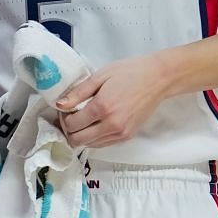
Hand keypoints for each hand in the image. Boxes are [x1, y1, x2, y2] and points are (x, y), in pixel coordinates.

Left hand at [54, 53, 176, 149]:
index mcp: (102, 107)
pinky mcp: (127, 137)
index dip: (63, 118)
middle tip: (70, 117)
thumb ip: (78, 92)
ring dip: (81, 135)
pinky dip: (94, 137)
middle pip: (78, 140)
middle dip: (69, 130)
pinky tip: (96, 123)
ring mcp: (120, 133)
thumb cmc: (130, 73)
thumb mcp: (100, 76)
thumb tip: (60, 105)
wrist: (158, 79)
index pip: (72, 125)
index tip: (65, 109)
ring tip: (84, 118)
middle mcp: (111, 125)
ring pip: (89, 145)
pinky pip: (102, 144)